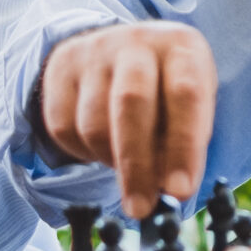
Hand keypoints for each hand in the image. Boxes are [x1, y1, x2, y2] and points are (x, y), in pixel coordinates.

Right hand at [36, 23, 216, 216]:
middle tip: (141, 208)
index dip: (183, 146)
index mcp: (181, 47)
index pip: (185, 95)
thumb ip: (185, 144)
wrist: (119, 51)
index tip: (179, 191)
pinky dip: (82, 153)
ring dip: (110, 161)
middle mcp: (136, 42)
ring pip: (94, 123)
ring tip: (126, 167)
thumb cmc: (167, 90)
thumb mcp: (190, 107)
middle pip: (131, 104)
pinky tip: (101, 149)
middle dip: (137, 165)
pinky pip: (63, 127)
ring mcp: (94, 51)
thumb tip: (170, 192)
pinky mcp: (60, 68)